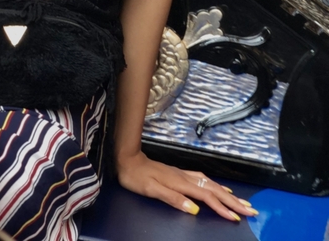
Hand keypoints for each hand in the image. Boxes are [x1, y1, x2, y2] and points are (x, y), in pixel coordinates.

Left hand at [116, 151, 258, 221]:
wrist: (127, 159)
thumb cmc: (136, 177)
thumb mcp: (152, 190)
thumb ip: (173, 198)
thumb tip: (194, 209)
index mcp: (181, 183)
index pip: (207, 197)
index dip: (222, 208)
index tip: (237, 218)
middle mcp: (185, 178)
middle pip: (214, 190)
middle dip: (233, 201)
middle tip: (251, 210)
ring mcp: (183, 174)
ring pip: (211, 184)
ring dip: (227, 194)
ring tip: (241, 202)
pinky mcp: (179, 174)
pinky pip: (204, 180)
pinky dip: (215, 185)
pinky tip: (219, 187)